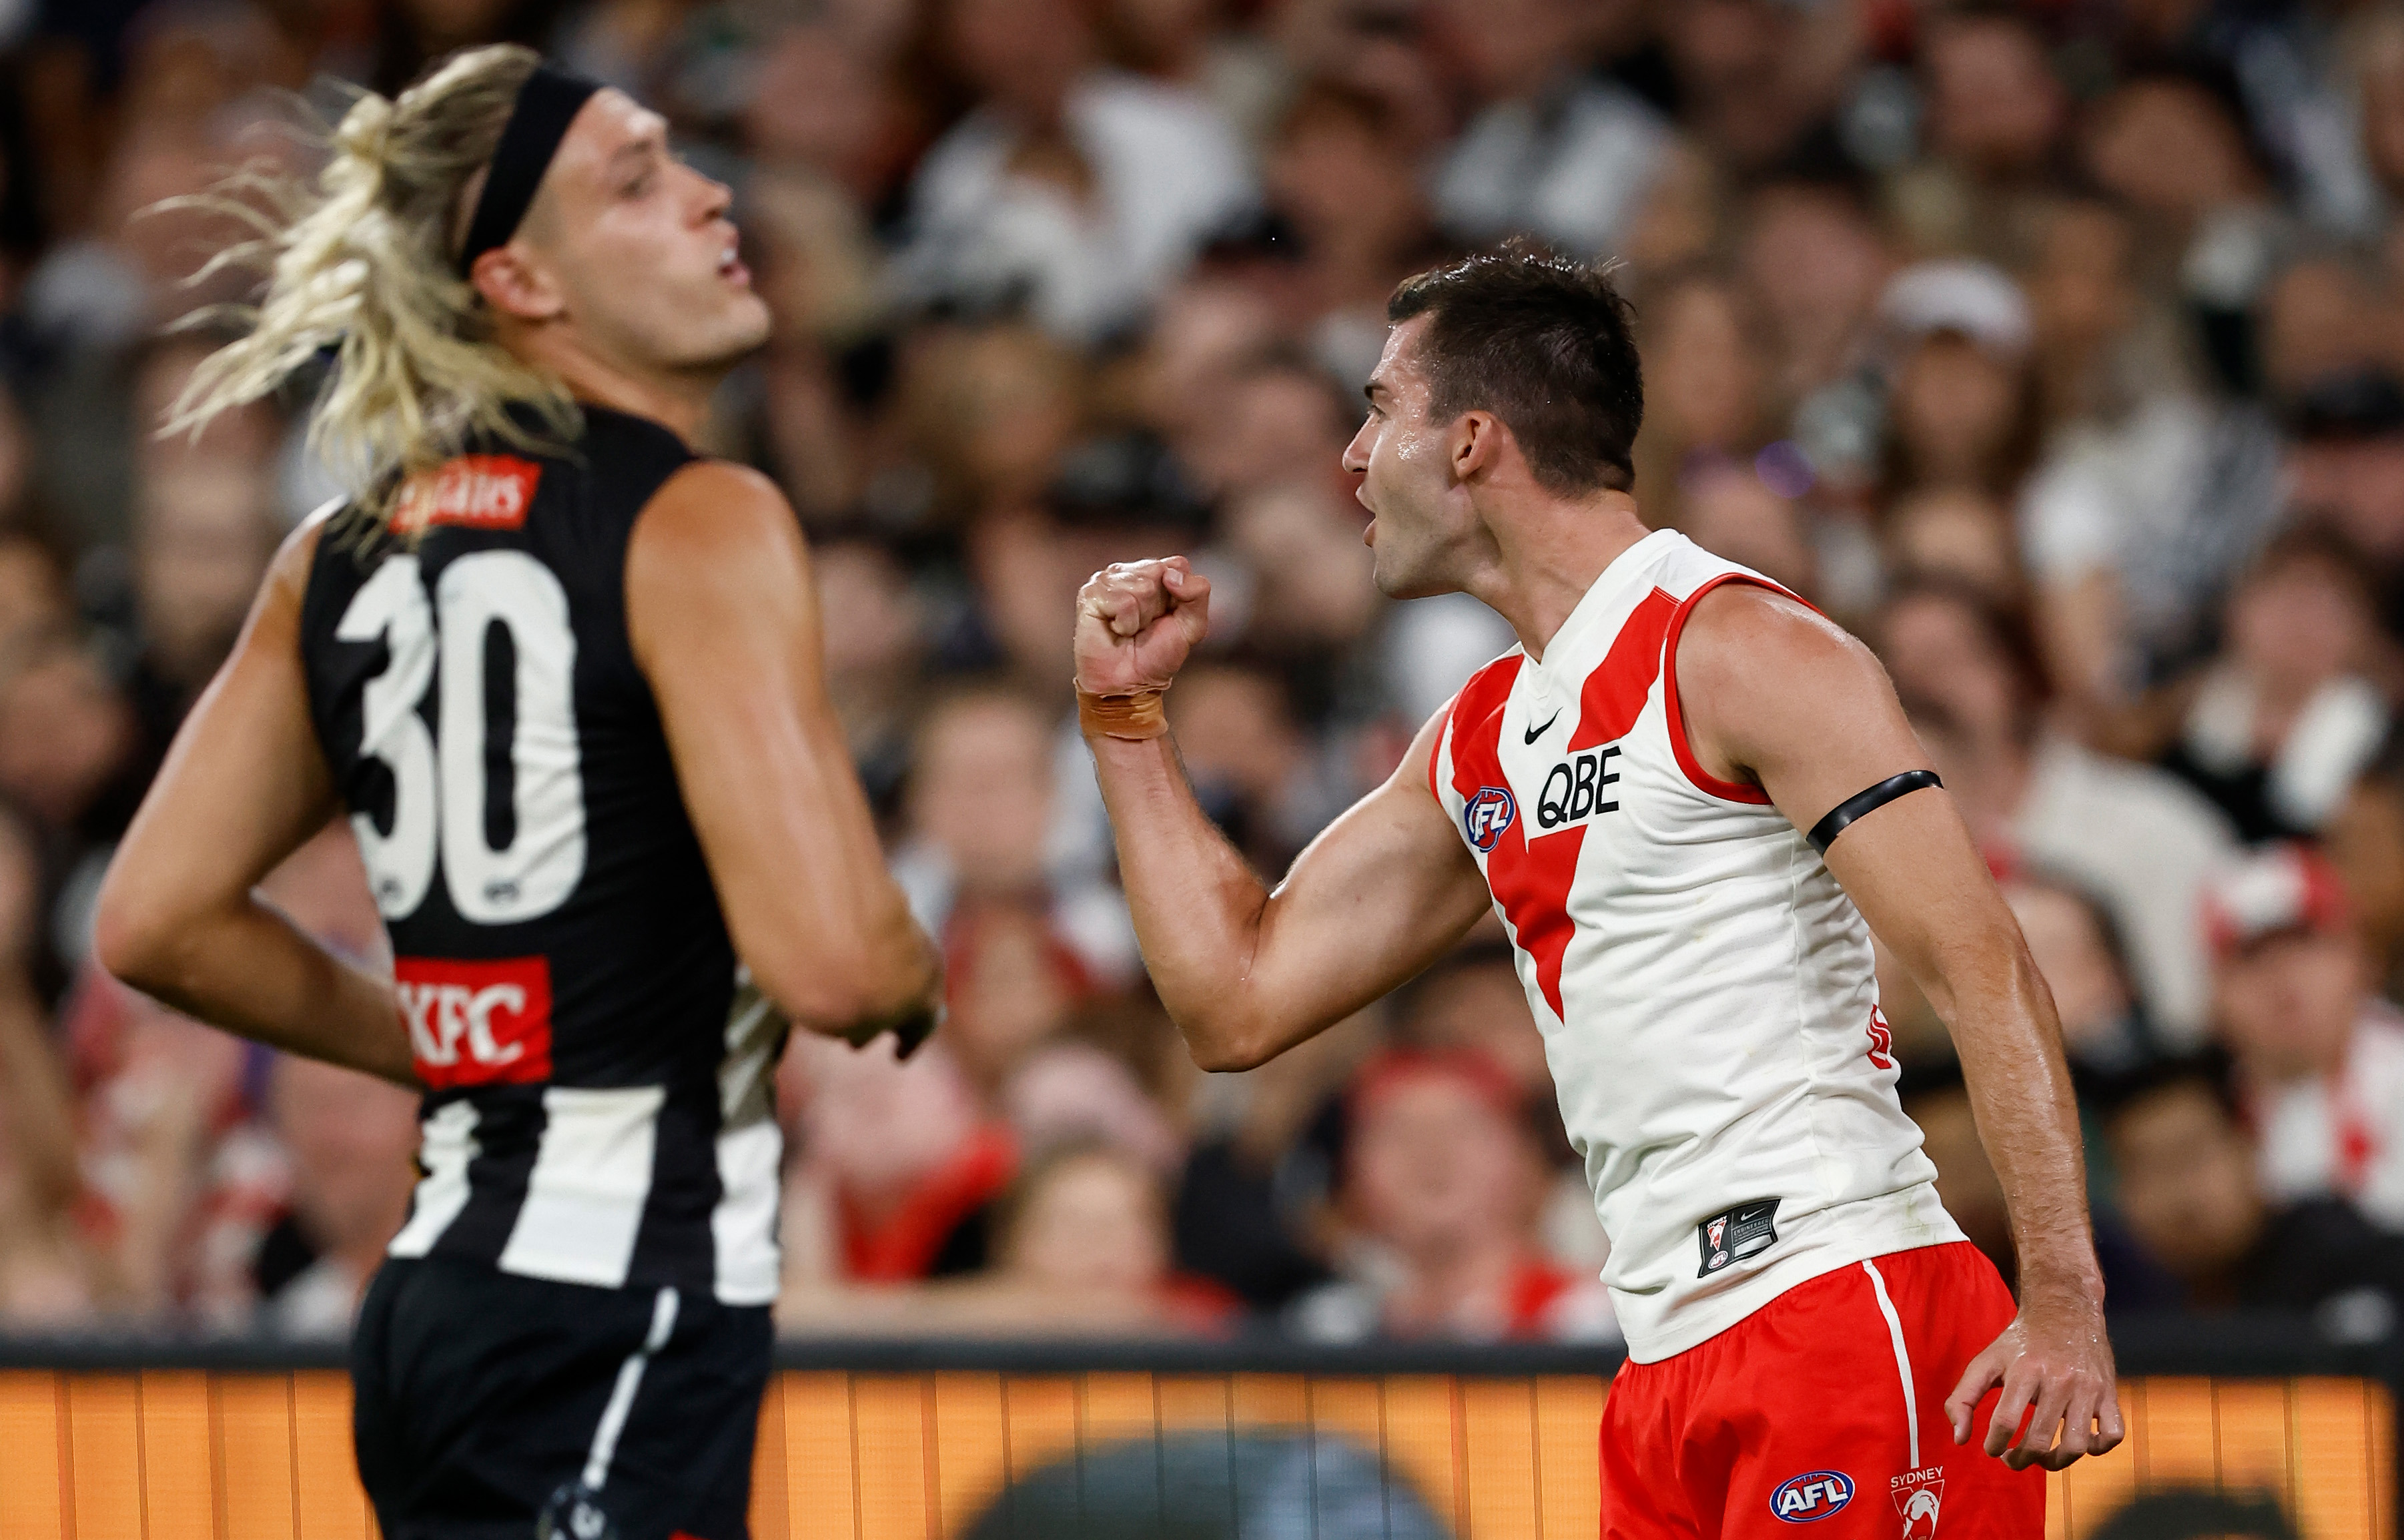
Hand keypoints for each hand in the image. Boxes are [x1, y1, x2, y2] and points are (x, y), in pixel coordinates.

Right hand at [1073, 557, 1210, 693]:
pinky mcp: (1090, 594)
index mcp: (1155, 572)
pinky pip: (1123, 602)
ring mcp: (1107, 580)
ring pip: (1141, 587)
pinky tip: (1116, 630)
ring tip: (1130, 630)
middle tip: (1145, 626)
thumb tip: (1171, 575)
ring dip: (1141, 618)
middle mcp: (1130, 571)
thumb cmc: (1157, 653)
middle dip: (1158, 607)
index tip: (1166, 617)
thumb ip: (1198, 593)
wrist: (1129, 683)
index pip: (1177, 565)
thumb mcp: (1193, 625)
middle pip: (1159, 572)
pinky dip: (1125, 624)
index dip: (1179, 596)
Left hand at [1945, 1287, 2122, 1469]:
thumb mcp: (1986, 1361)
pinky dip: (2097, 1448)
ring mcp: (2088, 1388)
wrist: (2064, 1310)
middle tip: (2011, 1458)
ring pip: (2076, 1446)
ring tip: (2041, 1458)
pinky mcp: (2109, 1393)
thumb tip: (1959, 1439)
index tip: (1991, 1449)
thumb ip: (1964, 1397)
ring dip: (2055, 1463)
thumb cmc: (2019, 1343)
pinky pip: (2113, 1435)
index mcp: (2025, 1370)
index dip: (1994, 1444)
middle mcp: (2059, 1379)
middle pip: (2040, 1440)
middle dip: (2020, 1460)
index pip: (2005, 1421)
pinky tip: (2078, 1443)